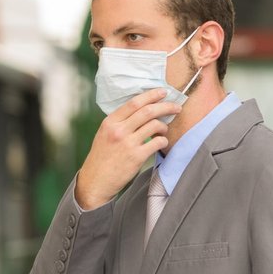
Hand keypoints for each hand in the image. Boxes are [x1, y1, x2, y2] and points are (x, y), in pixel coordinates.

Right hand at [76, 88, 179, 208]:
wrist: (96, 181)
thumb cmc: (102, 158)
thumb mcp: (104, 134)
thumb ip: (119, 122)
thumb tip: (141, 110)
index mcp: (110, 122)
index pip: (134, 103)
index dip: (151, 95)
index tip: (163, 92)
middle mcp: (118, 130)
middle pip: (148, 111)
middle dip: (166, 106)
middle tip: (176, 106)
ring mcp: (128, 143)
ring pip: (155, 125)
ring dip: (164, 126)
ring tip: (164, 130)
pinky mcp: (136, 157)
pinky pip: (157, 142)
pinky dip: (163, 140)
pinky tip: (161, 143)